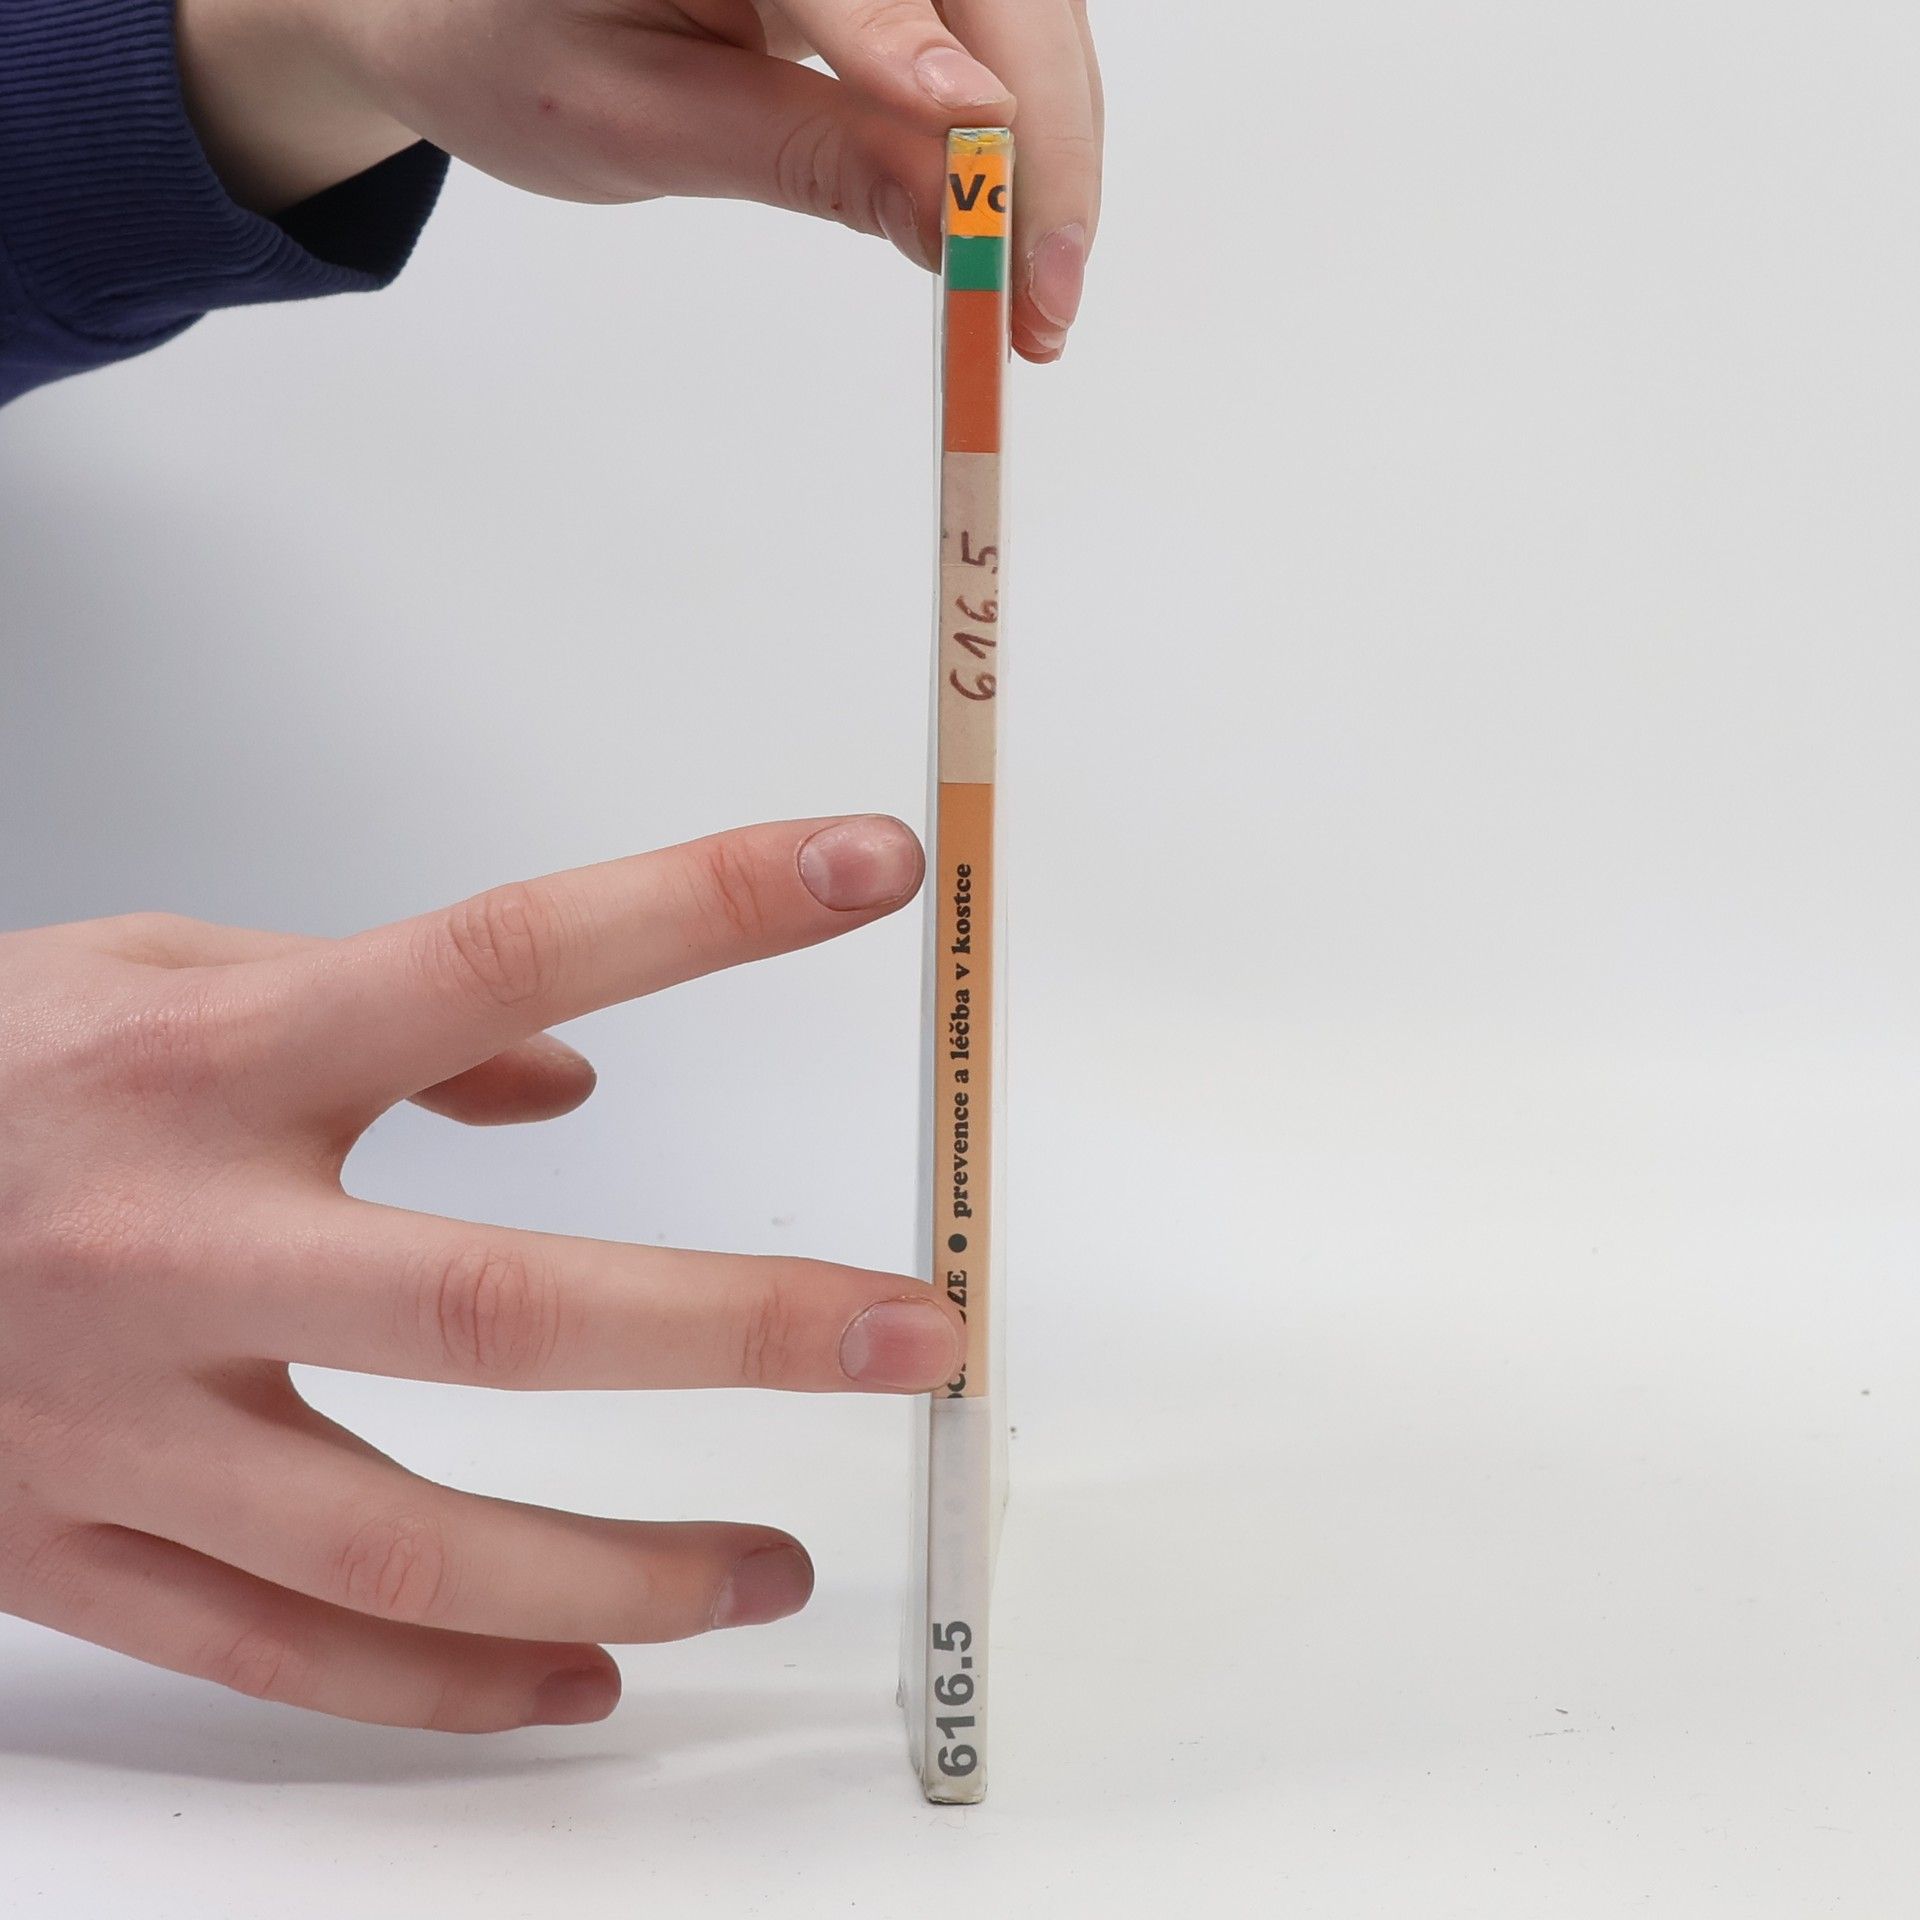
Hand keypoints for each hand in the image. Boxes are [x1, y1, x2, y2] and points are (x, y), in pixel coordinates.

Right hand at [0, 815, 959, 1729]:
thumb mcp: (149, 977)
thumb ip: (382, 1020)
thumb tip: (572, 1079)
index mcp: (210, 1056)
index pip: (505, 952)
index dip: (699, 908)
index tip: (860, 870)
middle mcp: (175, 1241)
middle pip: (497, 1306)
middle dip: (735, 1325)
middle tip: (909, 1334)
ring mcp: (116, 1423)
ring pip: (401, 1543)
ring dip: (619, 1569)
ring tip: (774, 1572)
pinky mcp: (65, 1554)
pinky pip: (282, 1656)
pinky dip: (446, 1679)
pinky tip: (575, 1678)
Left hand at [177, 0, 1101, 358]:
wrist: (466, 15)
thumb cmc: (522, 55)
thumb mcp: (647, 126)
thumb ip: (810, 159)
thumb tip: (955, 215)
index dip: (925, 68)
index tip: (983, 192)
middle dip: (1040, 142)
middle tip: (1042, 301)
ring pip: (1020, 11)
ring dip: (1051, 149)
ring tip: (1036, 295)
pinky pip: (995, 28)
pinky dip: (1022, 132)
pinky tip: (1015, 224)